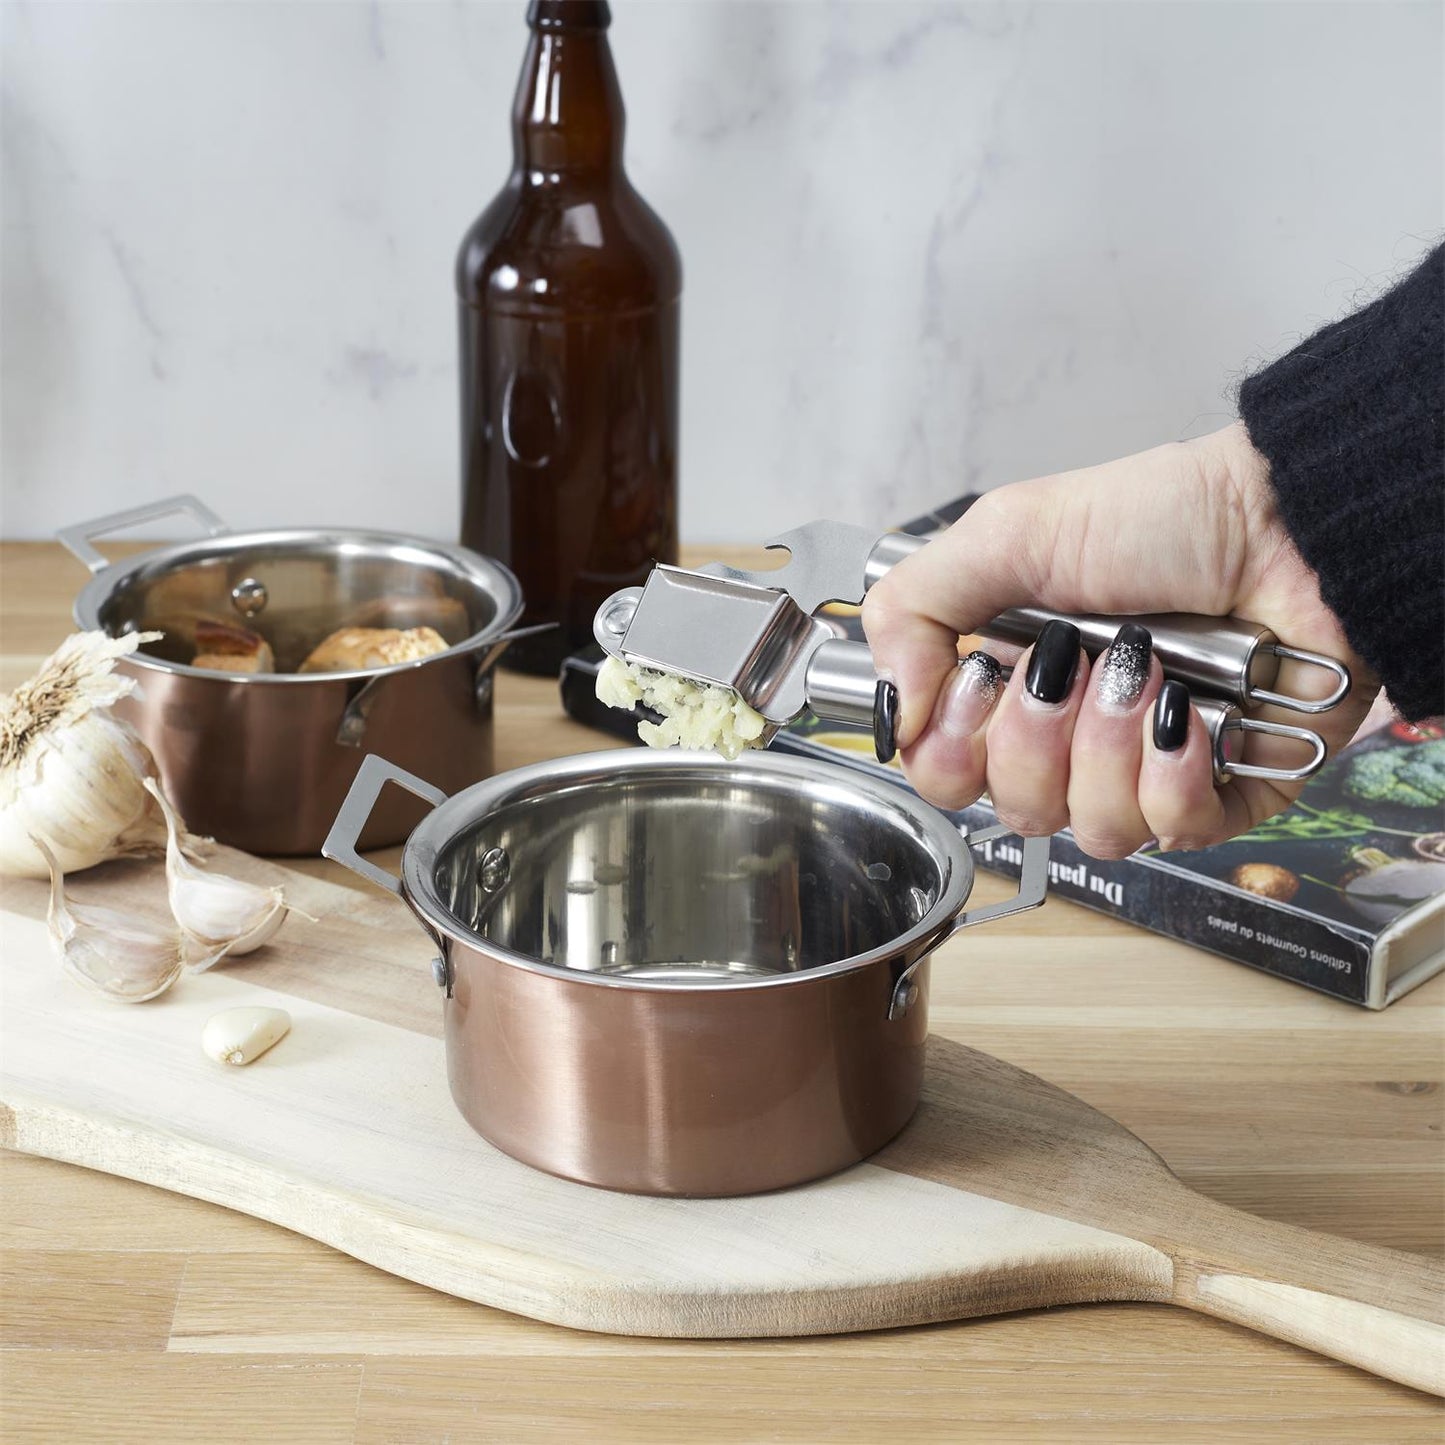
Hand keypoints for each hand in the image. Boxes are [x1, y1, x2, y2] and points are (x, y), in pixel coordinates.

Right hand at [861, 423, 1376, 856]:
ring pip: (1089, 831)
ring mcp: (1145, 772)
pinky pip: (1171, 835)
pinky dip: (1176, 776)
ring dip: (1112, 747)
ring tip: (1151, 675)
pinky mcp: (1220, 795)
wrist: (1295, 521)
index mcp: (1011, 682)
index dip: (952, 747)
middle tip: (1075, 662)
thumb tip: (889, 714)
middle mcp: (1071, 738)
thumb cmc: (1163, 516)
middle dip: (1039, 736)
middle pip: (1011, 810)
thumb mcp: (1010, 533)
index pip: (944, 772)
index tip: (984, 678)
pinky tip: (1194, 720)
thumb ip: (914, 608)